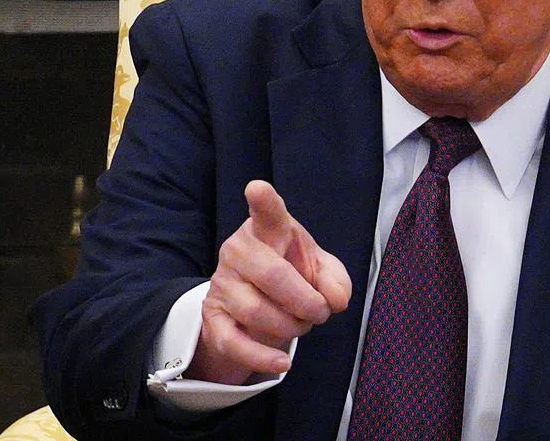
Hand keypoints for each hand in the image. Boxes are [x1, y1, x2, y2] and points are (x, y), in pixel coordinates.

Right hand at [186, 179, 351, 384]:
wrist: (257, 301)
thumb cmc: (293, 273)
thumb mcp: (321, 270)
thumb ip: (336, 280)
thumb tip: (334, 300)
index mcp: (268, 229)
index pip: (267, 213)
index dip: (264, 200)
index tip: (257, 188)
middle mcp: (239, 250)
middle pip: (271, 275)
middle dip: (305, 301)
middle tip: (320, 312)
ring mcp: (222, 283)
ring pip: (257, 312)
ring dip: (290, 327)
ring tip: (302, 325)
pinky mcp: (213, 317)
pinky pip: (234, 342)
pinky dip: (262, 357)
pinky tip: (282, 362)